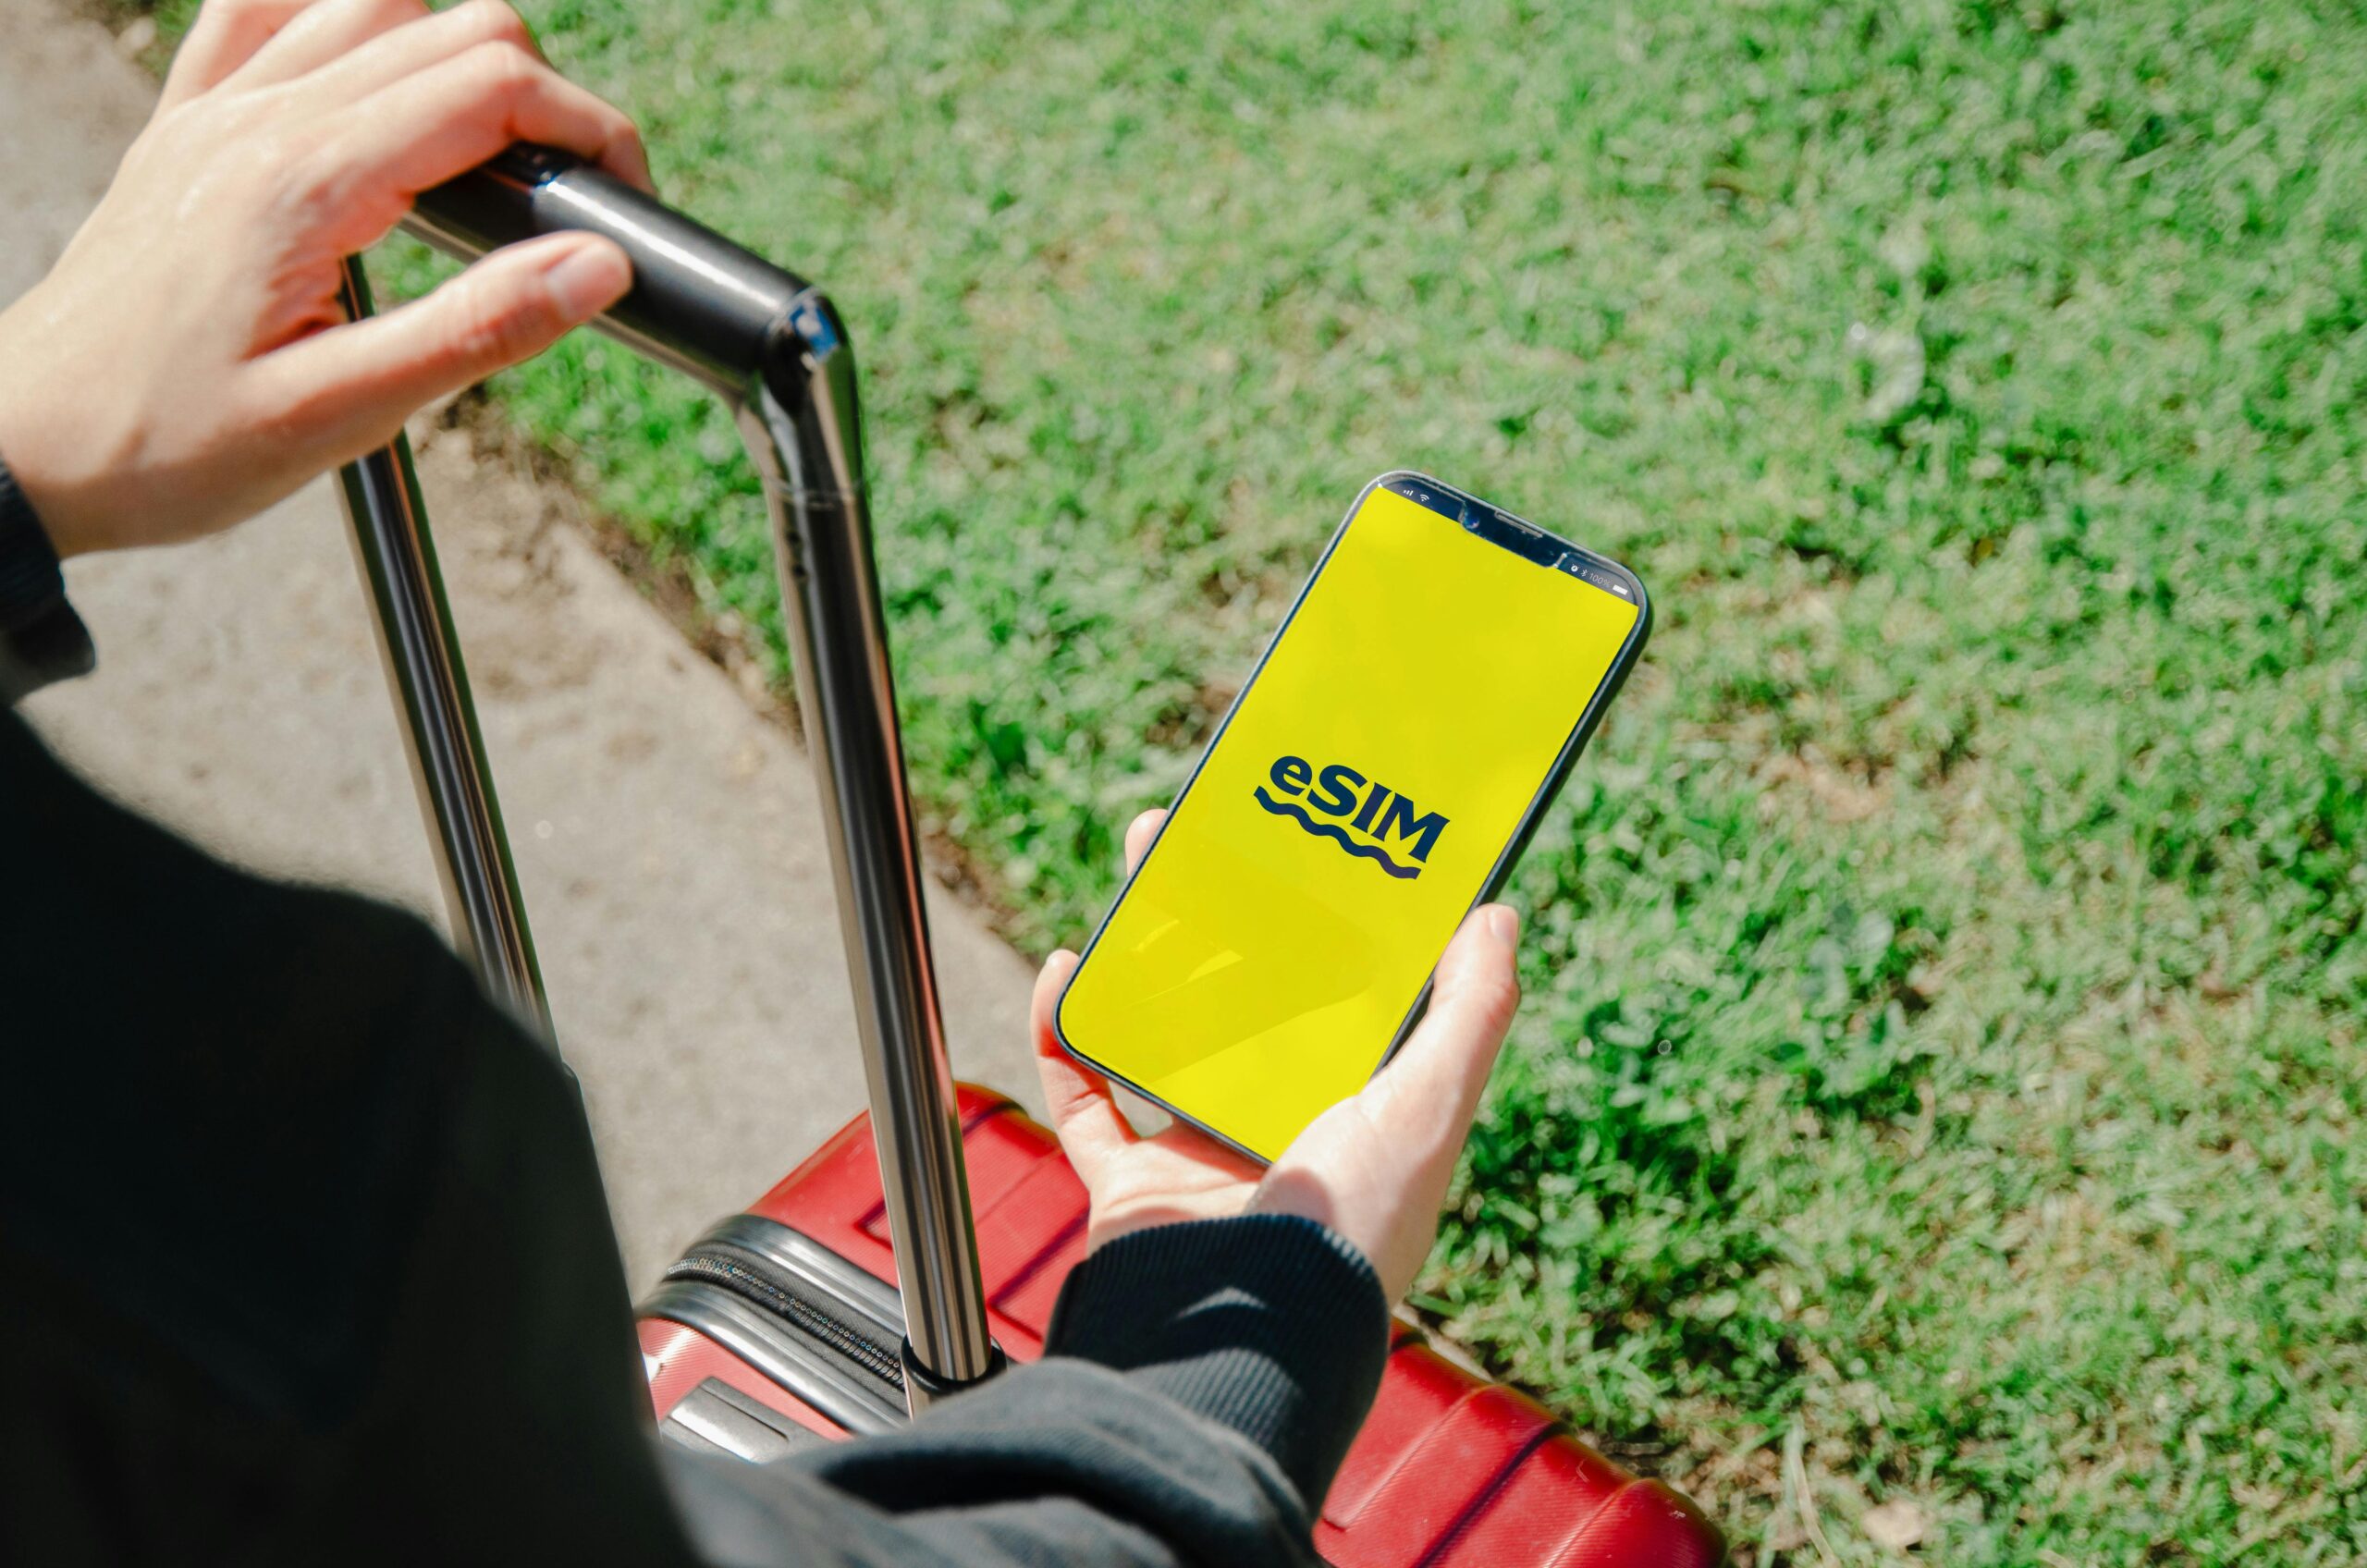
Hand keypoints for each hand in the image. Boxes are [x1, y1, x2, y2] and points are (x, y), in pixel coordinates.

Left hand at [0, 0, 646, 557]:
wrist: (19, 448)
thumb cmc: (164, 448)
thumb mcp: (338, 415)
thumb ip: (476, 330)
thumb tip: (597, 265)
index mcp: (306, 185)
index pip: (492, 88)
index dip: (588, 129)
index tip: (627, 198)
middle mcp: (259, 121)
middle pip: (453, 29)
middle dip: (544, 99)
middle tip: (569, 201)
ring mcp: (215, 112)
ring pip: (373, 2)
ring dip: (453, 55)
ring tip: (486, 159)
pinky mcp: (184, 126)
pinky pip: (265, 11)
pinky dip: (338, 19)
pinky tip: (371, 84)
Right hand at [1033, 808, 1522, 1301]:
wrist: (1248, 1331)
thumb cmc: (1350, 1230)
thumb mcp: (1430, 1109)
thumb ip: (1469, 1014)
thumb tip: (1496, 916)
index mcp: (1353, 1117)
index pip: (1339, 1002)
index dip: (1322, 928)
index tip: (1302, 852)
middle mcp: (1277, 1136)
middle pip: (1241, 1001)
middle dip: (1220, 918)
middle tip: (1202, 839)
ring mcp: (1198, 1161)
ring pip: (1159, 1034)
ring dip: (1142, 952)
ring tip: (1137, 869)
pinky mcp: (1129, 1187)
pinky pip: (1082, 1099)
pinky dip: (1062, 1034)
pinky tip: (1064, 970)